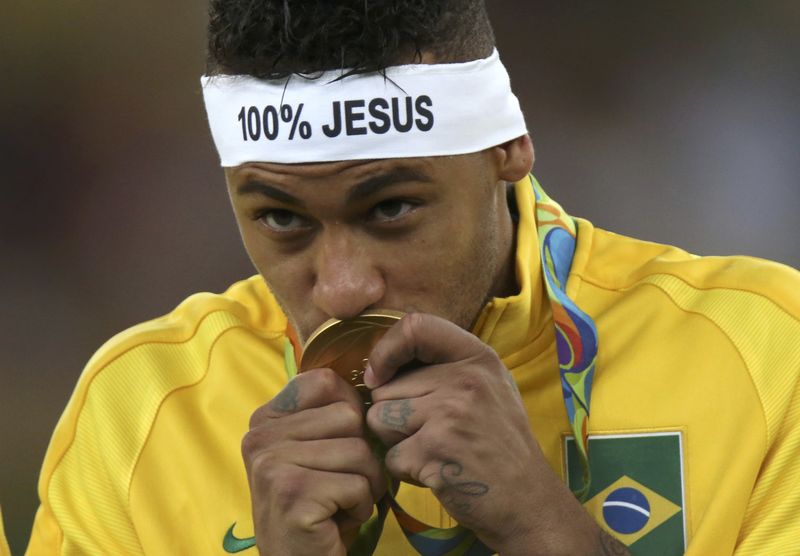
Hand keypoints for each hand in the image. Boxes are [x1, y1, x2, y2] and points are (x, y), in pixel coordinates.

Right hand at [243, 368, 386, 554]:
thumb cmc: (318, 503)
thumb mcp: (316, 449)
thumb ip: (329, 413)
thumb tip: (373, 378)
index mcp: (265, 417)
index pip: (325, 380)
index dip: (350, 410)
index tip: (341, 442)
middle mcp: (260, 435)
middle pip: (350, 415)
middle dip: (363, 454)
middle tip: (341, 482)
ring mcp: (271, 464)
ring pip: (360, 451)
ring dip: (365, 484)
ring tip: (339, 502)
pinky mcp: (292, 494)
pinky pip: (358, 485)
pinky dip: (359, 507)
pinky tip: (335, 520)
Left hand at [363, 313, 607, 554]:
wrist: (529, 501)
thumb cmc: (500, 445)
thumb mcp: (488, 388)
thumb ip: (444, 367)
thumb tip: (382, 364)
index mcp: (477, 357)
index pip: (415, 325)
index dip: (387, 350)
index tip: (381, 375)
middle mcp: (464, 378)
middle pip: (385, 386)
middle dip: (395, 415)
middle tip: (433, 434)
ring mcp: (449, 412)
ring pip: (379, 419)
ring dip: (396, 442)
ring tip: (433, 451)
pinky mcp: (434, 449)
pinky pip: (390, 456)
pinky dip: (406, 471)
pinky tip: (437, 472)